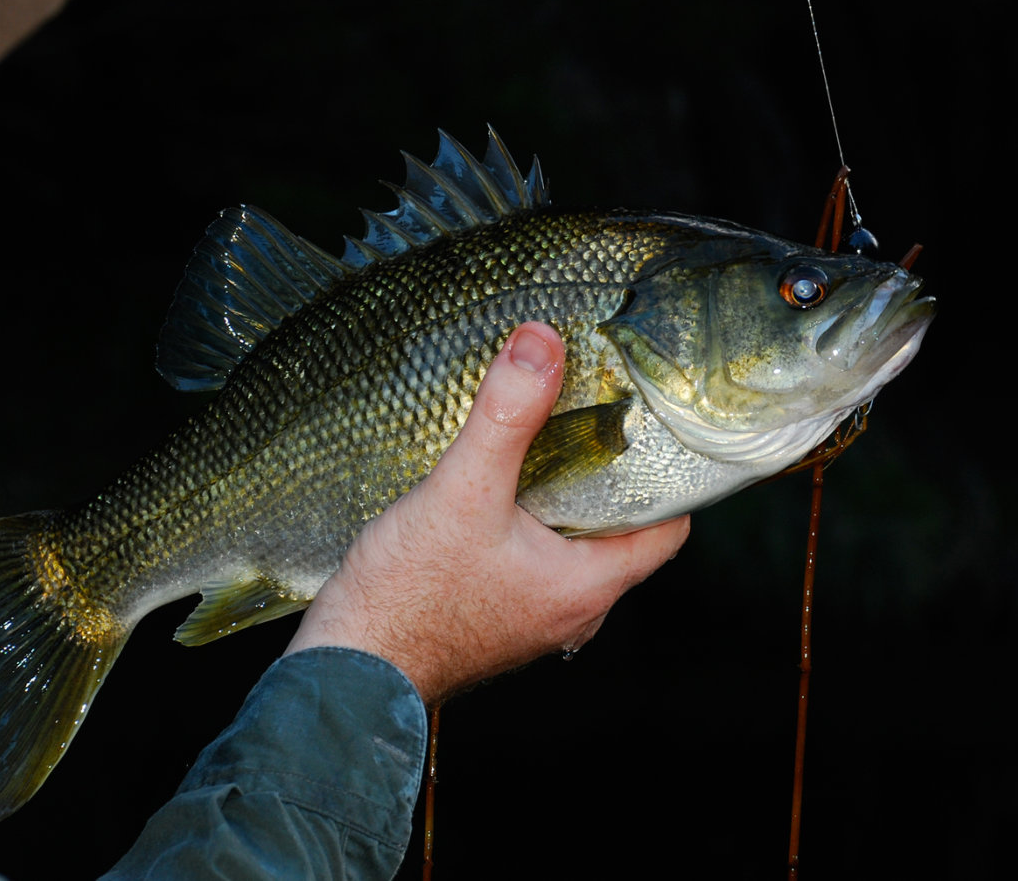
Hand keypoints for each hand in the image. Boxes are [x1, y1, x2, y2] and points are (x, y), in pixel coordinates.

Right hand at [285, 322, 690, 703]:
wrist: (348, 672)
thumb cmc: (408, 599)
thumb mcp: (462, 492)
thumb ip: (506, 416)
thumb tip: (541, 344)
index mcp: (589, 587)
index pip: (669, 527)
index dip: (668, 473)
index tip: (650, 425)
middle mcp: (574, 610)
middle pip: (620, 532)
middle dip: (607, 476)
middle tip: (590, 416)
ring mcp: (534, 618)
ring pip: (573, 547)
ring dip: (561, 500)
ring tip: (539, 443)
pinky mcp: (496, 616)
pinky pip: (532, 562)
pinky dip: (525, 524)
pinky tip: (492, 491)